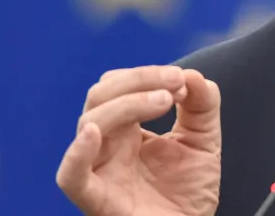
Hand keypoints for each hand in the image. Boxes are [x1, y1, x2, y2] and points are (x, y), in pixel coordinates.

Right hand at [56, 66, 221, 215]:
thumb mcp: (204, 140)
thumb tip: (193, 76)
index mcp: (128, 129)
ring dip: (127, 104)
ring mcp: (101, 170)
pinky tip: (94, 133)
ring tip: (164, 101)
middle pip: (100, 96)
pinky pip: (71, 177)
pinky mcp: (97, 199)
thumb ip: (202, 105)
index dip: (146, 75)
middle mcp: (109, 145)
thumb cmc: (188, 192)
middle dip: (138, 79)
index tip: (181, 80)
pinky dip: (77, 153)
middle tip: (174, 82)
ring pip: (90, 123)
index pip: (119, 86)